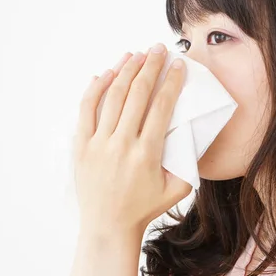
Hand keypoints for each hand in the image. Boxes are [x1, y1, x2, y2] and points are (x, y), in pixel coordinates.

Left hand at [72, 44, 191, 240]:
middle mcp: (121, 144)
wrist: (107, 226)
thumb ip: (189, 162)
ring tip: (135, 54)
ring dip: (124, 71)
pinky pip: (86, 109)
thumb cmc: (144, 208)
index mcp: (146, 154)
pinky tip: (106, 74)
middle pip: (136, 94)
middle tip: (158, 49)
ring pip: (111, 96)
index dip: (172, 81)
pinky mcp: (81, 145)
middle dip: (150, 66)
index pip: (162, 106)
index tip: (178, 65)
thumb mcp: (177, 189)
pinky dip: (95, 88)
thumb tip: (194, 132)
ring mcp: (98, 143)